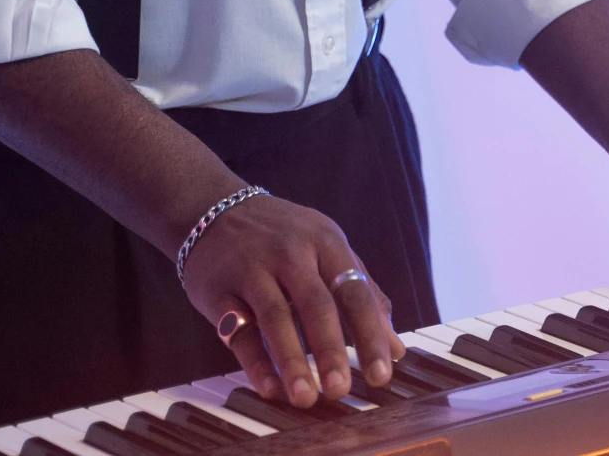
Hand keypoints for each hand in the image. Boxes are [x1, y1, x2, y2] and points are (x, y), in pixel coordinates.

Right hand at [178, 193, 406, 408]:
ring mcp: (252, 269)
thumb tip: (396, 348)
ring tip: (305, 398)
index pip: (354, 292)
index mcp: (325, 241)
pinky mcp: (218, 290)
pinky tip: (270, 388)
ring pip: (275, 317)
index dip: (371, 334)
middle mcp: (290, 252)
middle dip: (331, 350)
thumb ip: (363, 293)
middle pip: (316, 304)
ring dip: (291, 360)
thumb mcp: (327, 247)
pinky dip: (254, 361)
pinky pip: (238, 329)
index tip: (382, 375)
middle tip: (342, 390)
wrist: (212, 209)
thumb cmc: (283, 236)